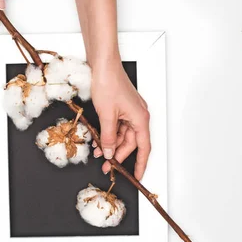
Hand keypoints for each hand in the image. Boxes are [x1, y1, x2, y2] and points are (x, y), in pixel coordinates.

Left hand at [91, 59, 150, 179]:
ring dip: (110, 144)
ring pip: (121, 135)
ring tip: (97, 153)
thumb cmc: (109, 83)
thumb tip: (108, 153)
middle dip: (117, 155)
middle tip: (106, 166)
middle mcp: (138, 115)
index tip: (137, 176)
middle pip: (130, 143)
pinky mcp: (121, 107)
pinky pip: (116, 126)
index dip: (140, 164)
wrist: (103, 65)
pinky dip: (108, 134)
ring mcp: (129, 111)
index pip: (143, 147)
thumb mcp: (107, 116)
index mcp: (140, 118)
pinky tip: (98, 140)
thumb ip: (108, 137)